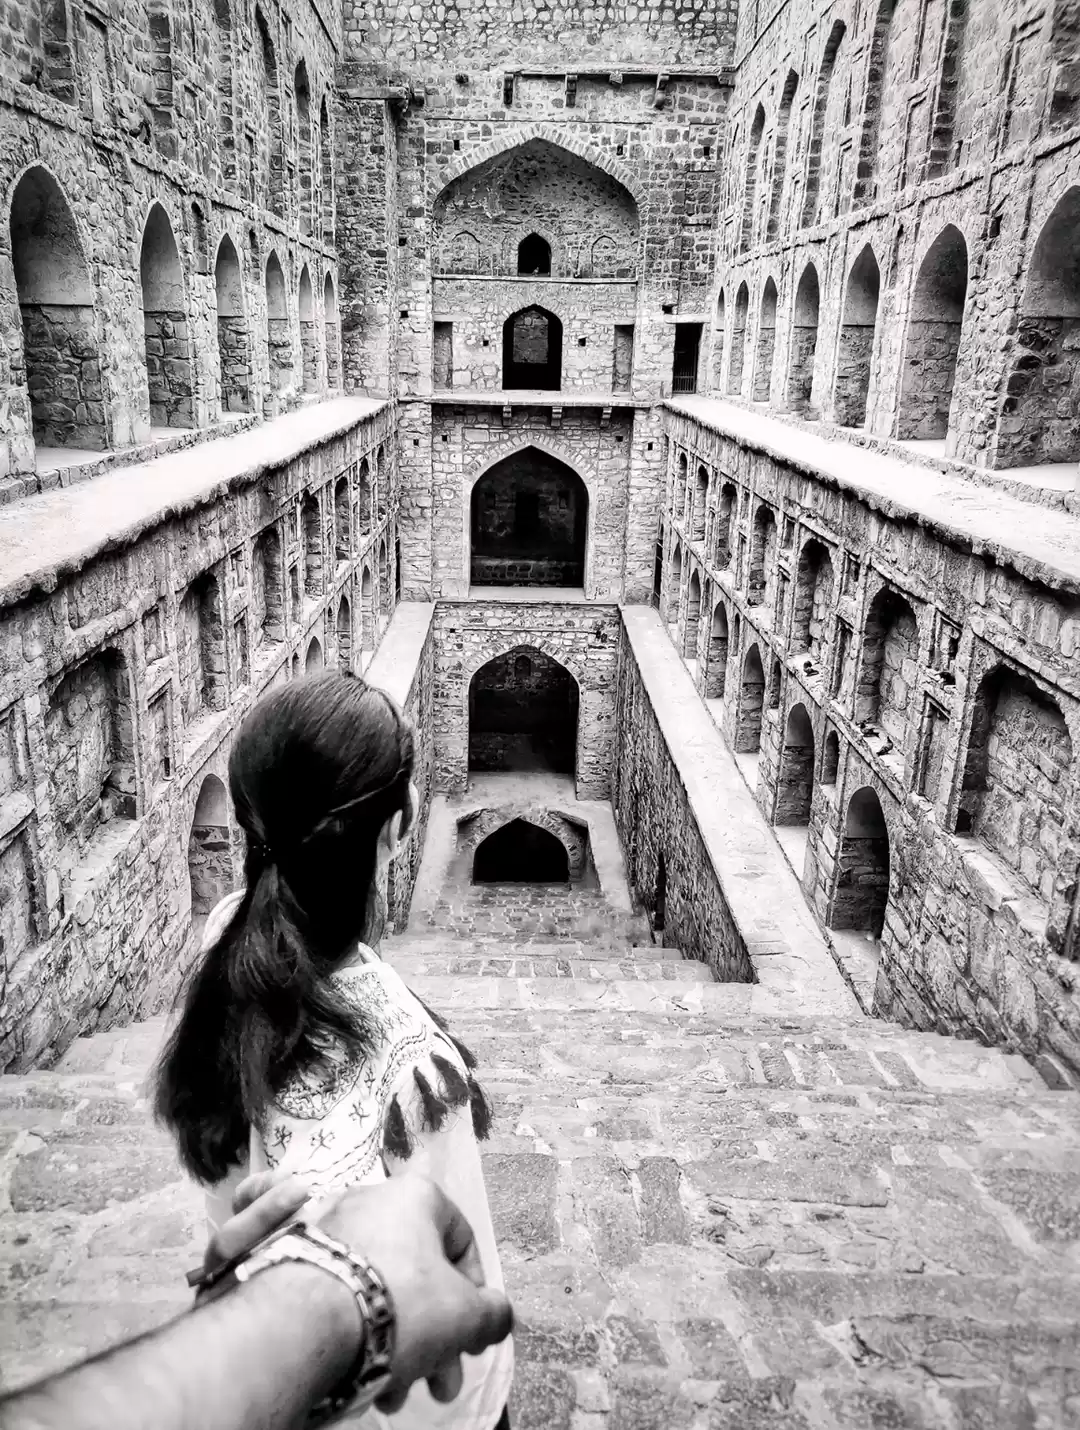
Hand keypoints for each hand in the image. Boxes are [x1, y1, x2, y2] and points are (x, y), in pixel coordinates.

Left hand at [197, 1171, 512, 1412]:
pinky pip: (340, 1300)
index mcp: (417, 1197)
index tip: (473, 1337)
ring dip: (398, 1349)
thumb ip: (493, 1314)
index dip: (476, 1295)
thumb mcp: (467, 1316)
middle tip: (441, 1385)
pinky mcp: (293, 1260)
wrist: (304, 1323)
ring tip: (396, 1397)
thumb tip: (497, 1315)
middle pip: (418, 1277)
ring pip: (378, 1294)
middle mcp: (370, 1200)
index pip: (462, 1241)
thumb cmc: (398, 1306)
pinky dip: (358, 1337)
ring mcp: (327, 1229)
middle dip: (436, 1340)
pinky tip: (363, 1380)